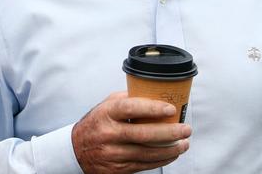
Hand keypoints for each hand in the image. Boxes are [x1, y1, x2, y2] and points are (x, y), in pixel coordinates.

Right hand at [72, 92, 191, 173]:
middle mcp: (109, 133)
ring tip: (184, 144)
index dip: (153, 108)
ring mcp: (112, 153)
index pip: (131, 108)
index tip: (170, 109)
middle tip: (185, 129)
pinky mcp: (116, 169)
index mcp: (107, 113)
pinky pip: (143, 165)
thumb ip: (128, 98)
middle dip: (169, 133)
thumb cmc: (96, 123)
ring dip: (169, 150)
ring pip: (146, 153)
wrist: (76, 150)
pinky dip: (160, 160)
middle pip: (143, 134)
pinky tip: (170, 154)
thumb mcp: (107, 105)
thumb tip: (154, 93)